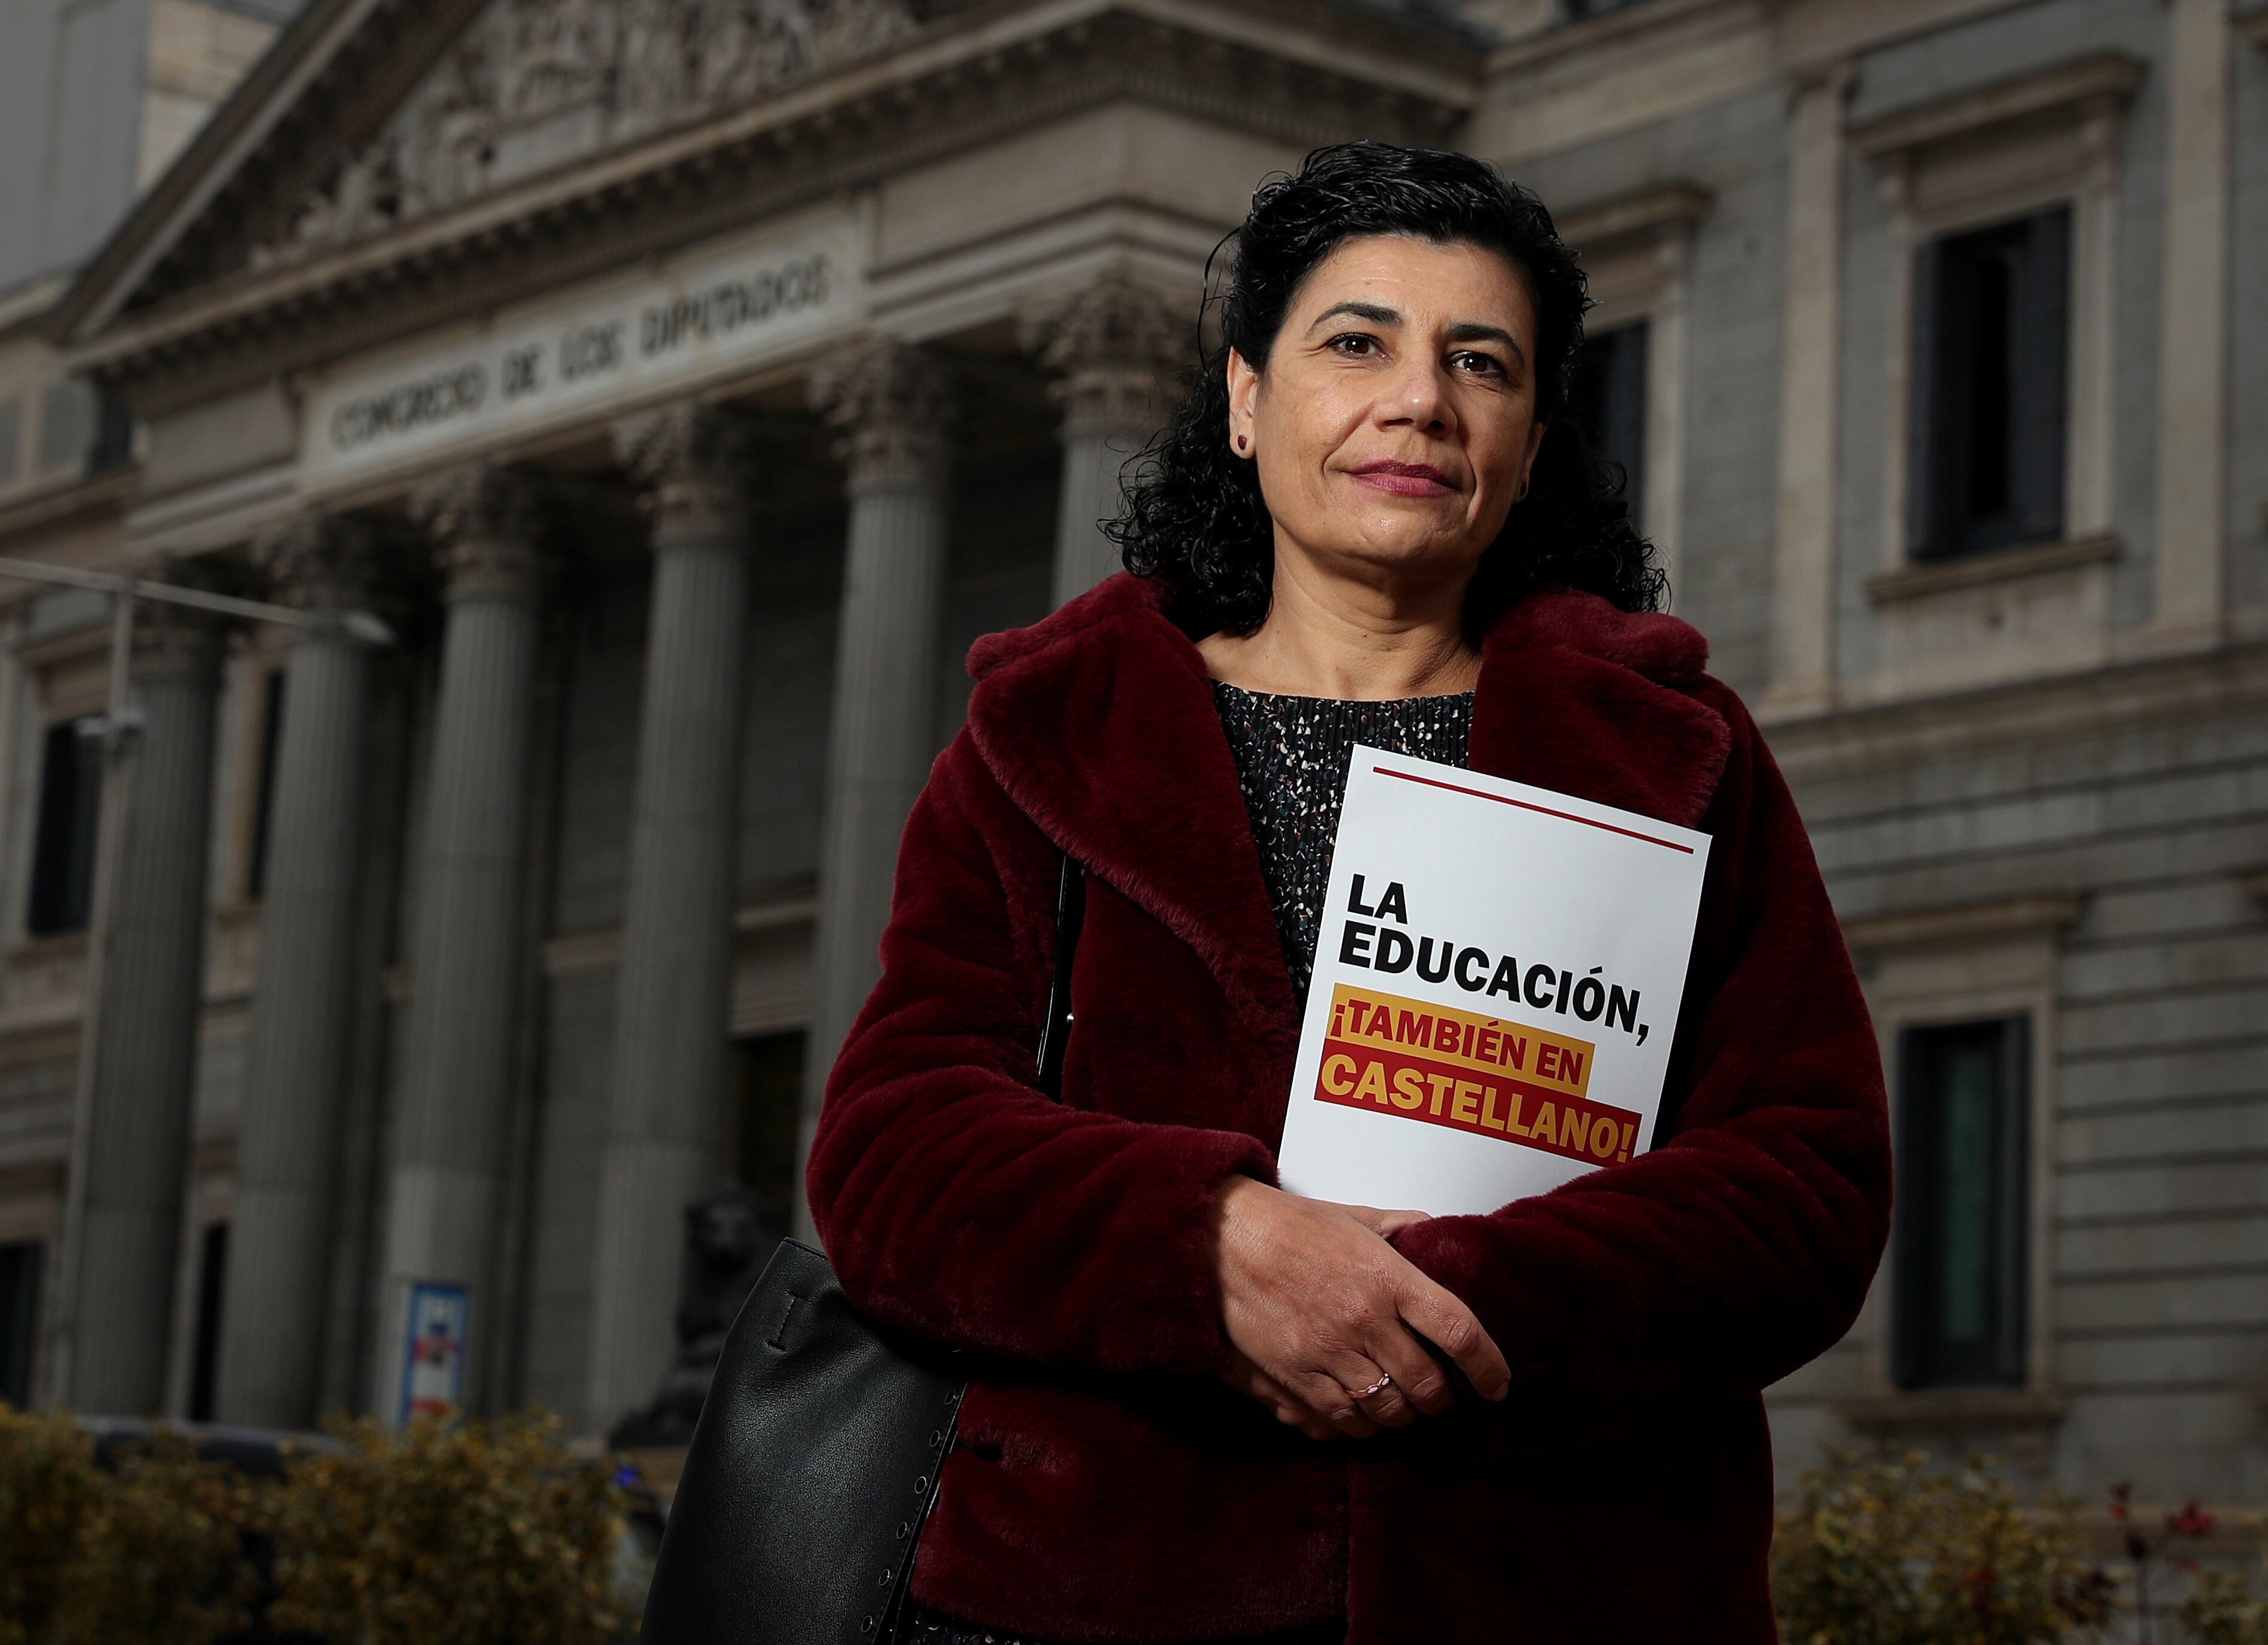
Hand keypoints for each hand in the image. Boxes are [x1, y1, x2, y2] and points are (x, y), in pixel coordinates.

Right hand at [1208, 1177, 1509, 1438]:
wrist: (1219, 1240)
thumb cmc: (1287, 1226)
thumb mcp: (1354, 1216)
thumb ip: (1402, 1228)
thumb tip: (1437, 1233)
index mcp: (1386, 1276)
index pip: (1457, 1329)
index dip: (1489, 1364)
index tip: (1499, 1384)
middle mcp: (1363, 1319)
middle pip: (1427, 1385)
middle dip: (1443, 1401)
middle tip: (1445, 1398)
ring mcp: (1327, 1352)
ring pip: (1387, 1411)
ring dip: (1403, 1416)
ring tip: (1403, 1406)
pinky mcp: (1293, 1376)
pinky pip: (1341, 1421)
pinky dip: (1360, 1426)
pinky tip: (1362, 1415)